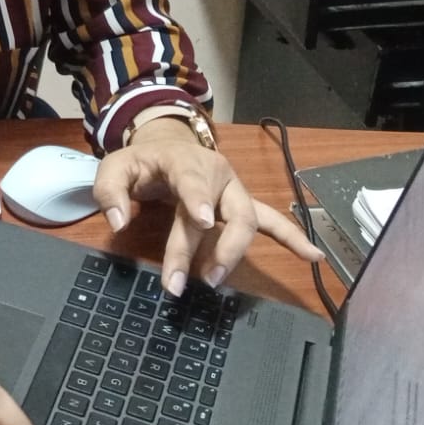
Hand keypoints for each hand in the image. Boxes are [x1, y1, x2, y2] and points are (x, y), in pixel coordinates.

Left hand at [94, 118, 323, 294]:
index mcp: (183, 160)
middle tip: (201, 279)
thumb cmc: (140, 162)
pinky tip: (314, 256)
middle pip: (227, 211)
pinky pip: (272, 220)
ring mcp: (233, 190)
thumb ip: (109, 191)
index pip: (192, 178)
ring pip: (249, 220)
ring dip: (237, 251)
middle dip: (216, 246)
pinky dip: (293, 238)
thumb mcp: (114, 168)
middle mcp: (216, 174)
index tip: (202, 221)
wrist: (164, 146)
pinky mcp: (241, 204)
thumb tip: (119, 222)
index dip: (198, 198)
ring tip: (219, 277)